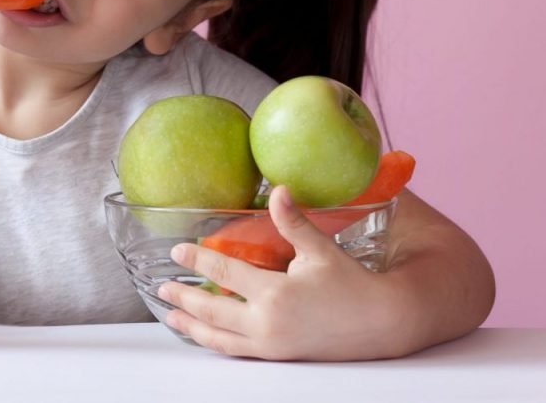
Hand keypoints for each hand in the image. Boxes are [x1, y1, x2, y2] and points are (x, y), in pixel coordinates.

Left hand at [157, 185, 404, 360]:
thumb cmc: (353, 284)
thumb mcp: (321, 249)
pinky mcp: (278, 356)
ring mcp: (270, 344)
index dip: (198, 259)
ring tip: (172, 316)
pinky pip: (237, 351)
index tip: (177, 251)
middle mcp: (267, 323)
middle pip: (212, 309)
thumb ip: (294, 221)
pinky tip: (206, 335)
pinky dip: (215, 342)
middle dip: (184, 297)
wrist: (382, 324)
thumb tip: (278, 188)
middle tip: (163, 286)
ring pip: (220, 337)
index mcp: (275, 294)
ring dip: (193, 325)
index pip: (225, 272)